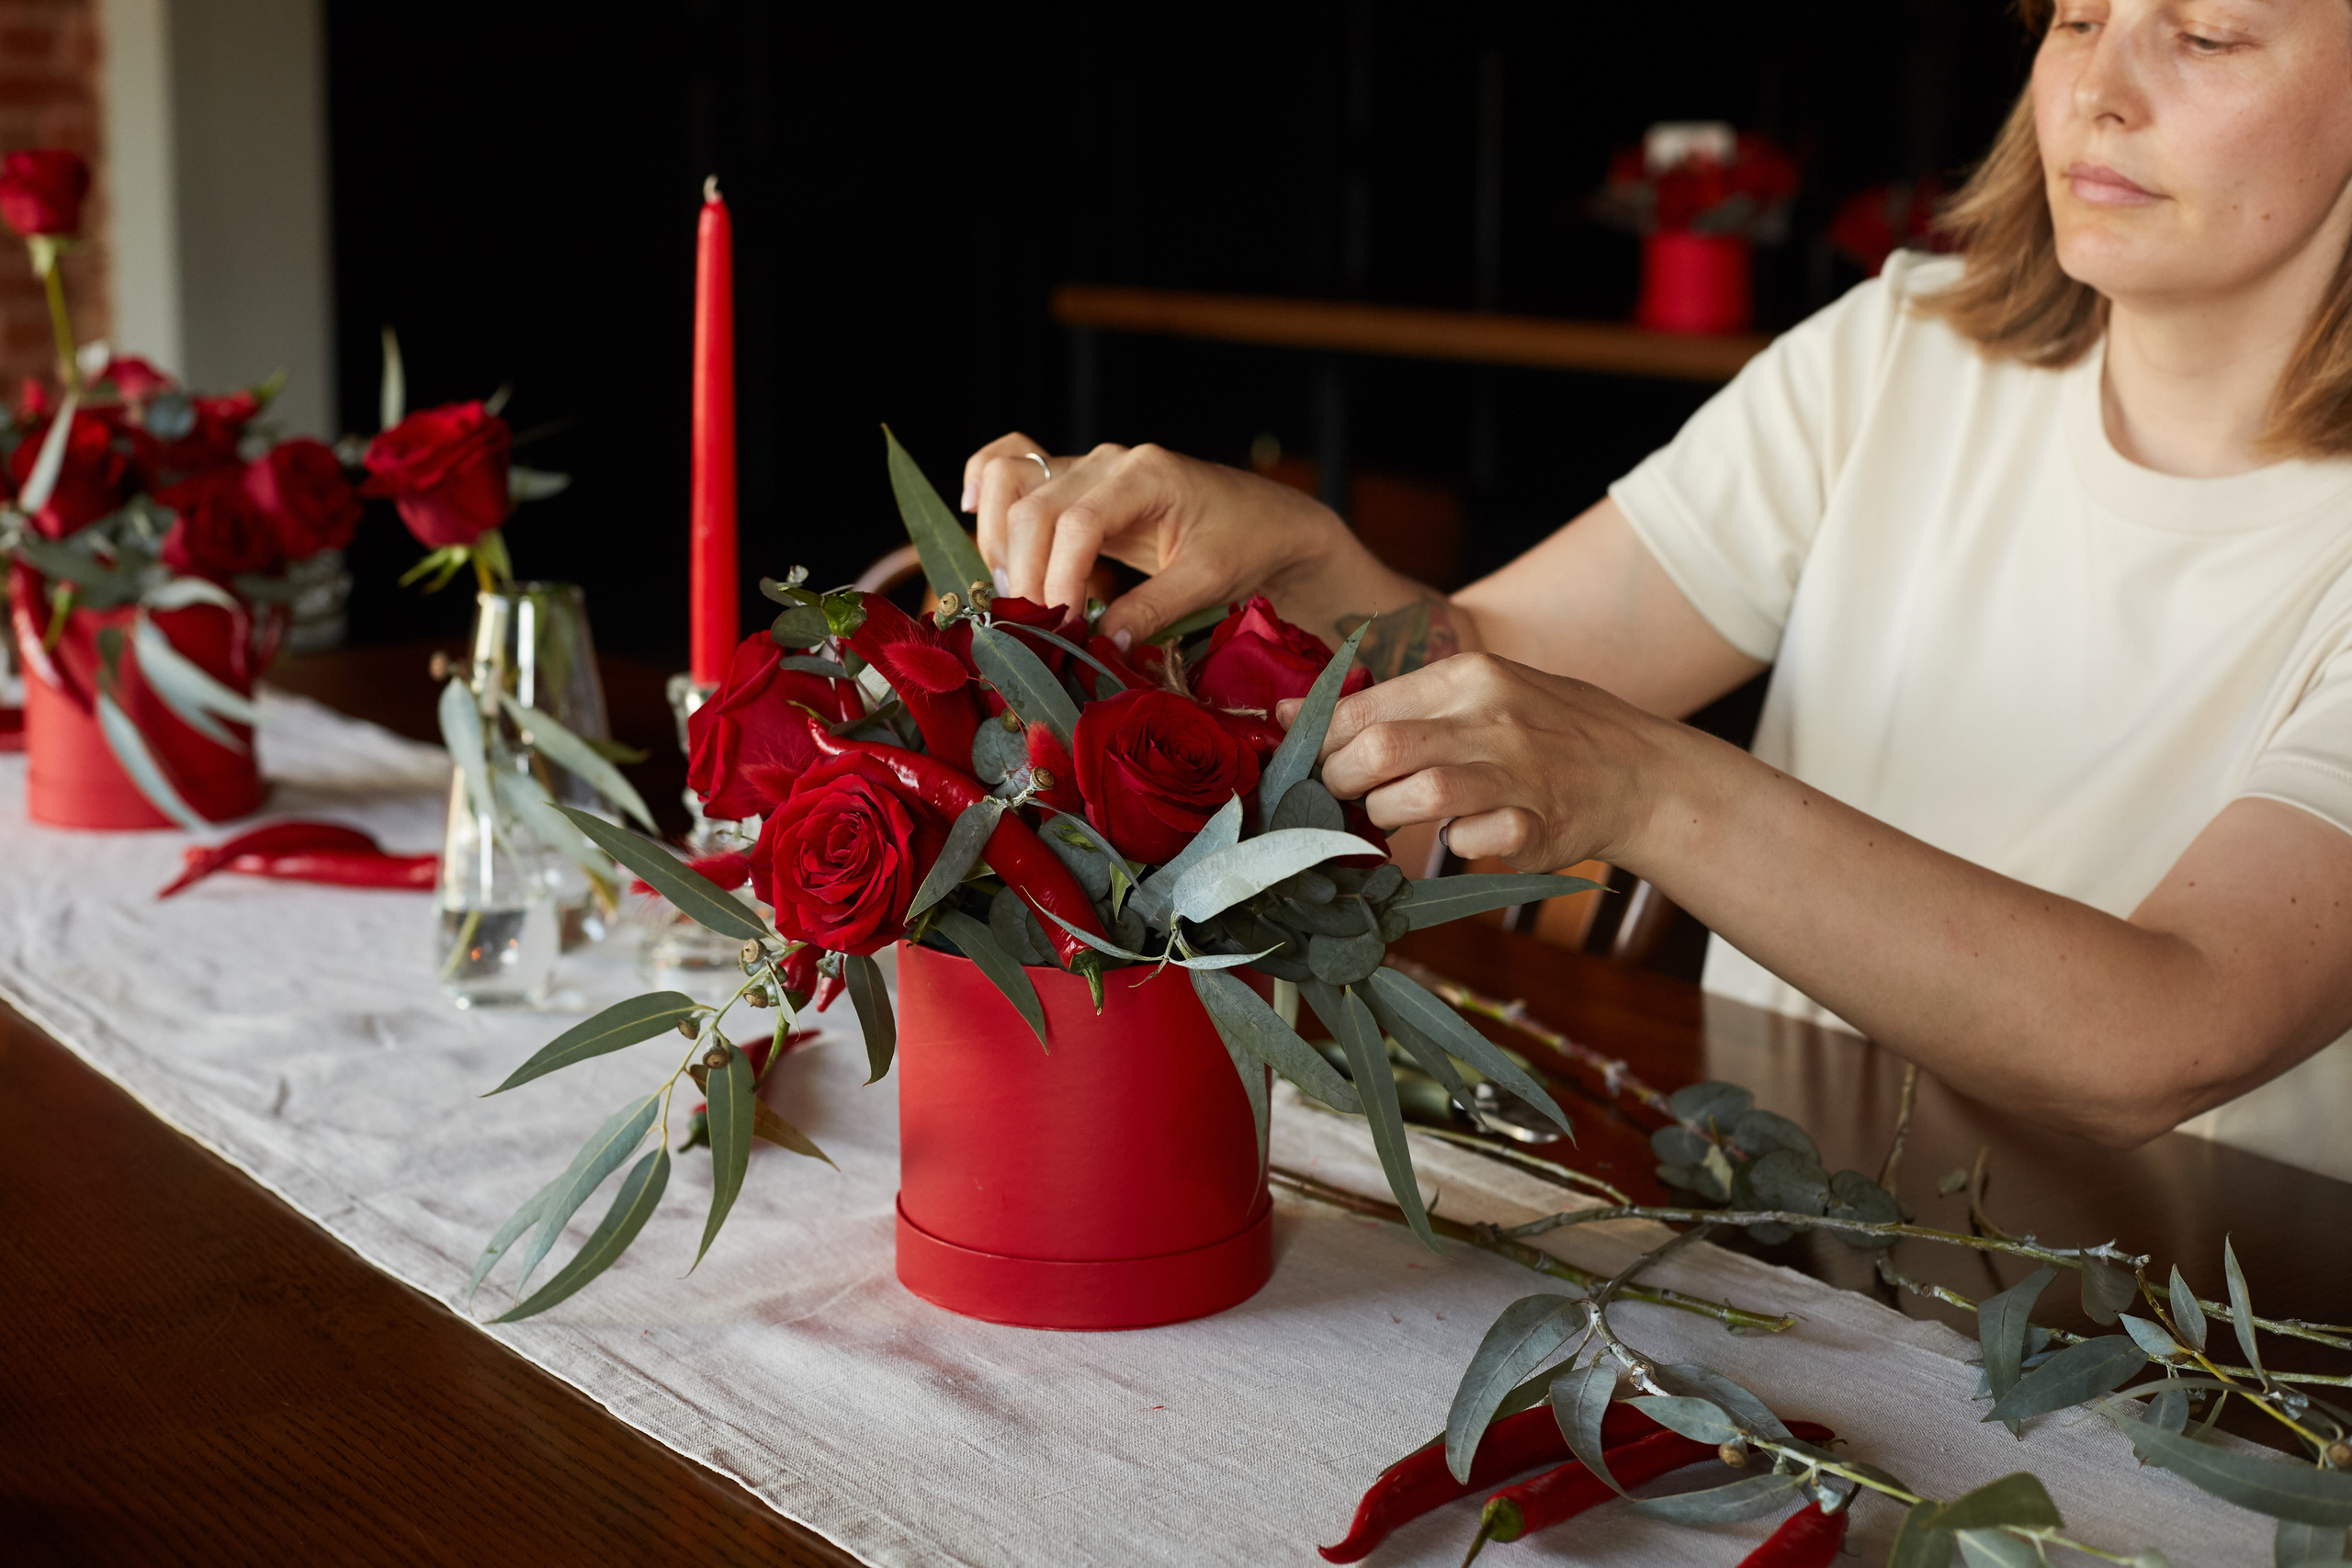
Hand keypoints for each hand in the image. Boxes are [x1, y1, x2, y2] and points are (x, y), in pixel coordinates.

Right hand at [960, 432, 1346, 645]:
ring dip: (999, 539)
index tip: (1063, 625)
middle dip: (1024, 571)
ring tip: (1017, 594)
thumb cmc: (1247, 542)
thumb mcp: (1210, 580)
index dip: (1060, 577)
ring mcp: (1089, 467)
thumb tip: (1102, 645)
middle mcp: (1109, 461)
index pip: (1078, 521)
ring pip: (1012, 479)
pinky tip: (975, 513)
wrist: (1267, 520)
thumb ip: (1155, 610)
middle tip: (1036, 627)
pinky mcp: (1078, 485)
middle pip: (1033, 503)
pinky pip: (1016, 468)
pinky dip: (989, 488)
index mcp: (1147, 474)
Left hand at [1308, 653, 1671, 872]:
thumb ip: (1390, 704)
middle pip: (1379, 751)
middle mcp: (1491, 719)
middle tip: (1344, 796)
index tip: (1307, 762)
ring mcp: (1517, 775)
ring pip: (1417, 798)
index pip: (1363, 707)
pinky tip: (1461, 836)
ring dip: (1386, 816)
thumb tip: (1289, 714)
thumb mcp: (1475, 693)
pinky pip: (1472, 844)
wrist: (1634, 770)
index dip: (1318, 742)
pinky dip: (1455, 846)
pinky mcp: (1536, 828)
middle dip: (1340, 783)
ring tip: (1391, 816)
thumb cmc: (1536, 729)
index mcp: (1468, 677)